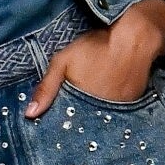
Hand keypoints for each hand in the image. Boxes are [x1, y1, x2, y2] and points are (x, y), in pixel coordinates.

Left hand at [24, 0, 164, 118]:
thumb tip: (30, 114)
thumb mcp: (62, 61)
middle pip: (86, 124)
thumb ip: (46, 88)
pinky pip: (118, 111)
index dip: (62, 124)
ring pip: (102, 118)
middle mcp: (101, 113)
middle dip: (78, 121)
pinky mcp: (133, 104)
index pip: (68, 125)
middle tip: (74, 113)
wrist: (135, 39)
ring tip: (92, 105)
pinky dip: (111, 108)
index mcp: (82, 106)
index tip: (55, 125)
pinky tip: (108, 96)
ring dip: (96, 115)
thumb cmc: (95, 47)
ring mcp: (119, 110)